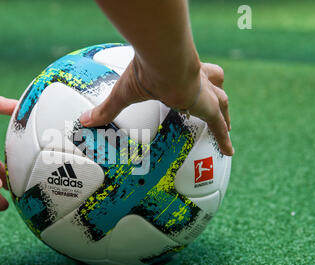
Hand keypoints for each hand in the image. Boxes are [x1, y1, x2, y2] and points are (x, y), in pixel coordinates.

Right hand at [79, 56, 233, 155]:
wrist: (164, 63)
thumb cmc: (145, 71)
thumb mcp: (124, 93)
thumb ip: (107, 109)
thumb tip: (84, 120)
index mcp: (178, 73)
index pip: (188, 74)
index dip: (191, 81)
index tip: (189, 87)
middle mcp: (196, 79)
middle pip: (213, 84)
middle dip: (215, 93)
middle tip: (216, 104)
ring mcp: (204, 92)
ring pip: (222, 101)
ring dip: (224, 114)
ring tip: (227, 126)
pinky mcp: (208, 106)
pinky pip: (219, 125)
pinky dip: (224, 139)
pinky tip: (229, 151)